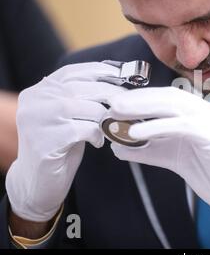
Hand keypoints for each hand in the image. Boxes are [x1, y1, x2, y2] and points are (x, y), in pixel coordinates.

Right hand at [6, 63, 124, 221]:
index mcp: (39, 91)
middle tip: (128, 105)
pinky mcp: (47, 140)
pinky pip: (86, 129)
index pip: (72, 71)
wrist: (37, 182)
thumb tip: (116, 81)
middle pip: (83, 88)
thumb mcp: (67, 116)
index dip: (100, 71)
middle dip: (111, 95)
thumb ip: (82, 97)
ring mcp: (38, 119)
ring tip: (110, 128)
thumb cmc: (59, 146)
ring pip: (88, 107)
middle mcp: (35, 101)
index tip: (122, 76)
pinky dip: (98, 135)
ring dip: (106, 118)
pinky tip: (97, 142)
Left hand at [107, 87, 209, 243]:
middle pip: (168, 96)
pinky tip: (135, 133)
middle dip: (137, 98)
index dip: (140, 98)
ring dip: (143, 107)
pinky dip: (157, 127)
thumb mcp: (174, 158)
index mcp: (200, 113)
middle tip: (111, 103)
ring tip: (117, 112)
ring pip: (174, 105)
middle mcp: (208, 111)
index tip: (116, 103)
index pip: (167, 97)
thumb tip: (117, 147)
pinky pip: (182, 126)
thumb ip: (149, 150)